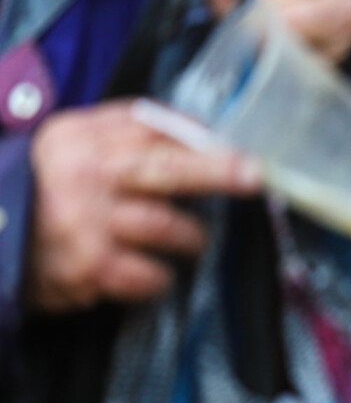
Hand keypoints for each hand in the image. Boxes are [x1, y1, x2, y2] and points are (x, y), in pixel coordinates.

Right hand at [25, 101, 261, 312]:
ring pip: (168, 227)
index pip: (149, 126)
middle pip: (167, 168)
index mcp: (80, 138)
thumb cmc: (45, 190)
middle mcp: (84, 176)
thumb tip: (198, 131)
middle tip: (253, 175)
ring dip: (192, 238)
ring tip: (193, 241)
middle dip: (217, 171)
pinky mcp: (89, 268)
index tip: (231, 142)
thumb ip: (124, 133)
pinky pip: (149, 275)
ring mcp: (87, 223)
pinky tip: (157, 274)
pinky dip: (161, 277)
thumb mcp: (69, 145)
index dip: (195, 135)